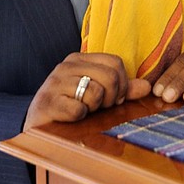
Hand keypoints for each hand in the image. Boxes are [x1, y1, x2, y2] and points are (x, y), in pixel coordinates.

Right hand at [24, 52, 150, 130]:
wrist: (36, 124)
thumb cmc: (70, 106)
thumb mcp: (96, 94)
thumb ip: (121, 89)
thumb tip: (147, 87)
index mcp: (79, 59)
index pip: (115, 62)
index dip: (122, 84)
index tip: (114, 98)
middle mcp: (66, 66)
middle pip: (110, 76)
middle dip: (111, 98)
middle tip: (99, 107)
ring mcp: (55, 82)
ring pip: (96, 93)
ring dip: (93, 108)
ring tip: (82, 109)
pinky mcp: (49, 101)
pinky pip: (79, 109)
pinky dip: (79, 117)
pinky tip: (70, 116)